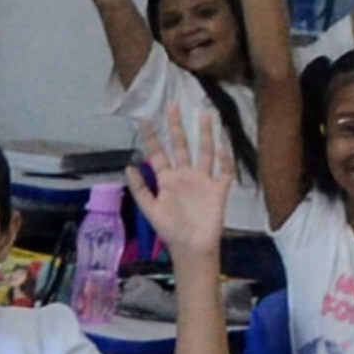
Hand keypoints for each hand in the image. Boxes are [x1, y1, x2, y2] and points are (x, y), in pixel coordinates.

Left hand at [127, 101, 232, 260]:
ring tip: (206, 114)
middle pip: (181, 146)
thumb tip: (128, 166)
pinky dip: (225, 159)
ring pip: (205, 152)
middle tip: (173, 105)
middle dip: (177, 127)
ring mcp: (203, 180)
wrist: (192, 247)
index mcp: (167, 180)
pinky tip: (222, 147)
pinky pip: (224, 171)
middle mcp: (185, 175)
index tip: (145, 120)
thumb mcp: (150, 209)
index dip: (152, 138)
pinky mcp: (219, 189)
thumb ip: (140, 188)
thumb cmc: (170, 230)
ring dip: (206, 134)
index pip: (158, 153)